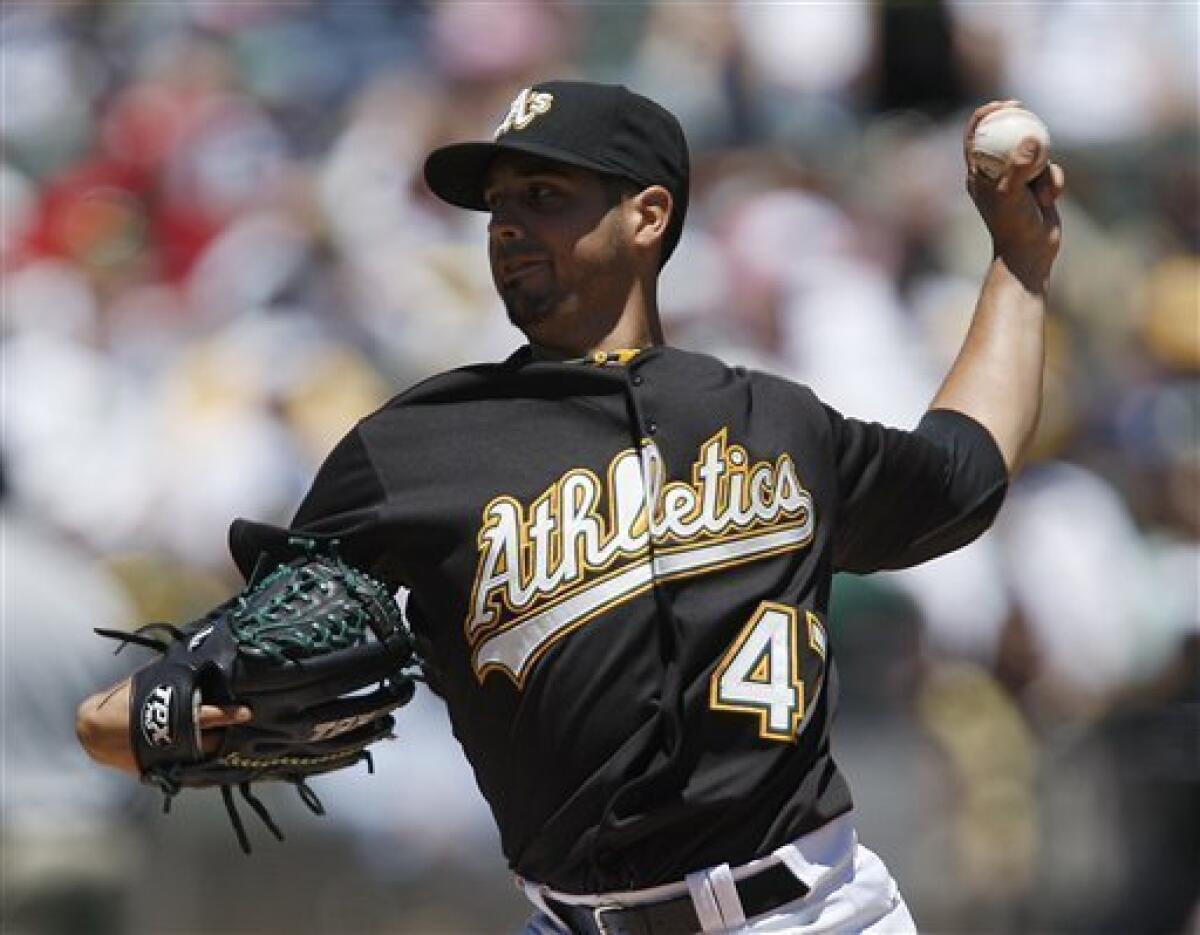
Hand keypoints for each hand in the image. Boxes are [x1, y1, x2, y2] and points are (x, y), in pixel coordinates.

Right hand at [76, 678, 251, 775]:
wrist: (92, 731)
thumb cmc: (120, 701)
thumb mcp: (147, 683)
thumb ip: (169, 675)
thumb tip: (188, 654)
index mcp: (171, 716)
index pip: (207, 715)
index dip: (229, 714)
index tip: (246, 712)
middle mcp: (171, 739)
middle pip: (209, 741)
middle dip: (224, 735)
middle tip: (235, 724)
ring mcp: (165, 758)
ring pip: (198, 756)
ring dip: (210, 747)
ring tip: (220, 737)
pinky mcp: (156, 769)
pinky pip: (183, 764)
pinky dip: (192, 757)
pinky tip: (200, 749)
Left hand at [964, 100, 1065, 291]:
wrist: (1030, 253)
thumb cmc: (1013, 226)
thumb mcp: (1013, 194)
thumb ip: (1020, 166)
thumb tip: (1030, 139)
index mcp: (978, 175)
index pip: (974, 138)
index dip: (984, 116)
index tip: (1000, 103)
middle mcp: (995, 175)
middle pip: (1002, 136)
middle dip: (1013, 119)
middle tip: (1021, 104)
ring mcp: (1016, 179)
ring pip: (1033, 153)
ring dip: (1043, 168)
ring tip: (1042, 193)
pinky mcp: (1036, 186)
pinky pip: (1050, 169)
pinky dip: (1054, 181)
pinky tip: (1052, 200)